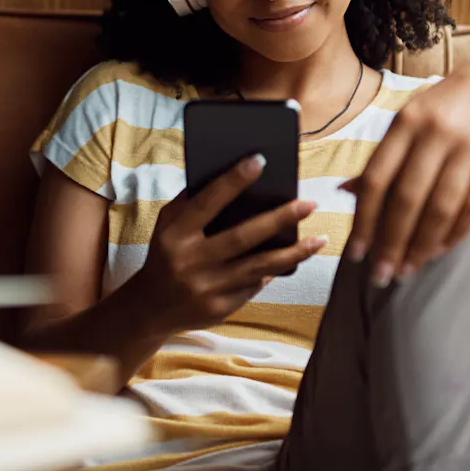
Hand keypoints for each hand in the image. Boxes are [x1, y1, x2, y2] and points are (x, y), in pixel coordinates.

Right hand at [129, 154, 325, 333]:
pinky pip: (254, 286)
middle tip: (309, 204)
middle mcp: (191, 261)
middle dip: (279, 219)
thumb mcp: (167, 225)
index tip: (260, 161)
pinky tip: (291, 259)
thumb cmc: (165, 255)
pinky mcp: (220, 309)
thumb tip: (230, 177)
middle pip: (243, 237)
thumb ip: (191, 203)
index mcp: (176, 235)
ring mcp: (207, 288)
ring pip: (259, 267)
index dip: (233, 181)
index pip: (207, 202)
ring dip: (293, 253)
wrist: (150, 308)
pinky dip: (271, 272)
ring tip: (319, 239)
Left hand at [343, 61, 469, 286]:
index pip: (377, 178)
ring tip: (407, 270)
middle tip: (380, 276)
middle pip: (407, 198)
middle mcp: (436, 132)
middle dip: (391, 242)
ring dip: (422, 245)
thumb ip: (381, 157)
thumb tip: (344, 192)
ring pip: (441, 207)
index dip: (364, 219)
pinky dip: (455, 234)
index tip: (355, 254)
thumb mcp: (408, 122)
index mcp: (406, 122)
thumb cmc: (442, 109)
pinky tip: (438, 252)